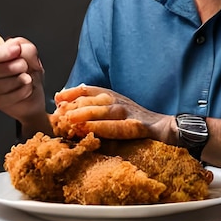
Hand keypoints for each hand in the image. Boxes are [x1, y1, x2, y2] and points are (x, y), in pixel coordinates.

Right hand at [0, 38, 48, 132]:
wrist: (37, 92)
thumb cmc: (30, 71)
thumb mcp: (32, 55)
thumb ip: (25, 48)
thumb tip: (17, 46)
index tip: (16, 50)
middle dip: (10, 67)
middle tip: (24, 66)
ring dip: (18, 80)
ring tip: (28, 78)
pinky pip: (6, 98)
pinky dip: (22, 92)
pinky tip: (28, 88)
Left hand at [52, 85, 174, 142]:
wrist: (163, 129)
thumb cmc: (134, 123)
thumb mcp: (112, 113)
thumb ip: (93, 112)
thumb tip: (67, 113)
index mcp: (111, 96)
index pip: (88, 90)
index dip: (72, 93)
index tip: (57, 98)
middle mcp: (118, 101)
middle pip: (93, 100)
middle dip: (74, 106)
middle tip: (58, 114)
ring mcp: (128, 112)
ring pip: (104, 110)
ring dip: (85, 114)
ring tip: (69, 119)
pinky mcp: (137, 126)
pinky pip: (117, 127)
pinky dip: (102, 128)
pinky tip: (90, 131)